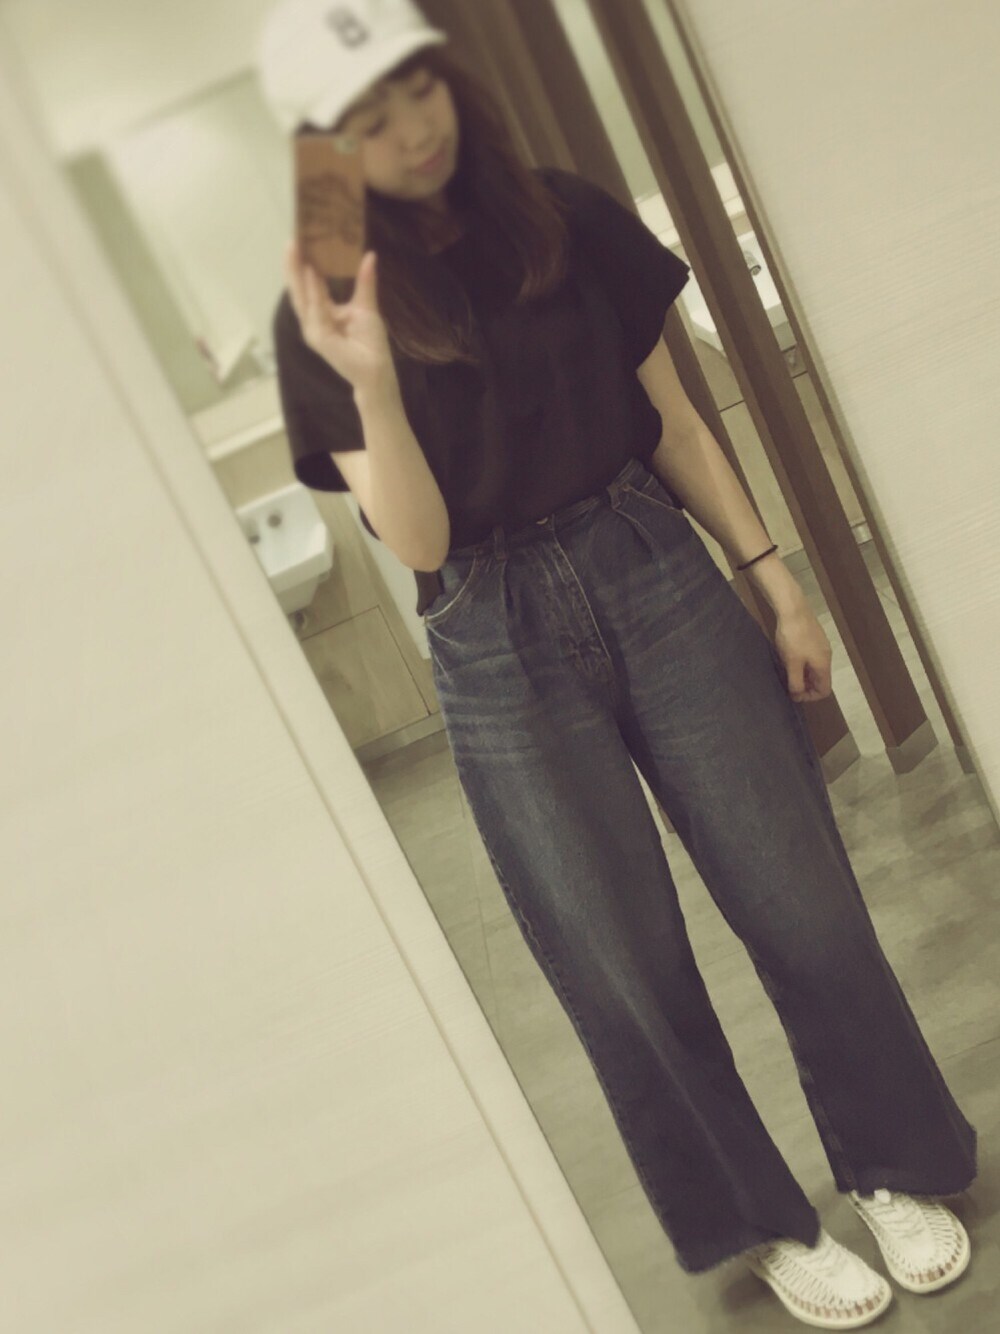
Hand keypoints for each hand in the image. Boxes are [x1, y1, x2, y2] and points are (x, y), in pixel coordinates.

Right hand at [284, 241, 394, 392]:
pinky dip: (314, 291)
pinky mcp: (319, 338)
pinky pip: (316, 310)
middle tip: (292, 240)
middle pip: (299, 289)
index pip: (308, 285)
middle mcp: (313, 321)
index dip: (304, 264)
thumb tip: (369, 255)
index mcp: (321, 312)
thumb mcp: (366, 306)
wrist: (376, 370)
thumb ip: (364, 282)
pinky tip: (312, 272)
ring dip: (298, 273)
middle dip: (293, 265)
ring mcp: (313, 330)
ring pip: (302, 297)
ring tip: (296, 249)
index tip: (301, 240)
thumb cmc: (370, 343)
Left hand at [773, 604, 833, 701]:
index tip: (794, 694)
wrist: (793, 609)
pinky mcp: (814, 637)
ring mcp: (821, 646)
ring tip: (786, 672)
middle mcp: (826, 656)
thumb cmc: (793, 637)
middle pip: (820, 679)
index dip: (810, 697)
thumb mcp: (792, 663)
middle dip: (805, 686)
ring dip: (802, 674)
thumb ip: (796, 682)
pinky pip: (811, 657)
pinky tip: (788, 658)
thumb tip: (798, 695)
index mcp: (823, 665)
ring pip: (814, 668)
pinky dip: (802, 664)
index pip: (825, 690)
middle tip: (788, 685)